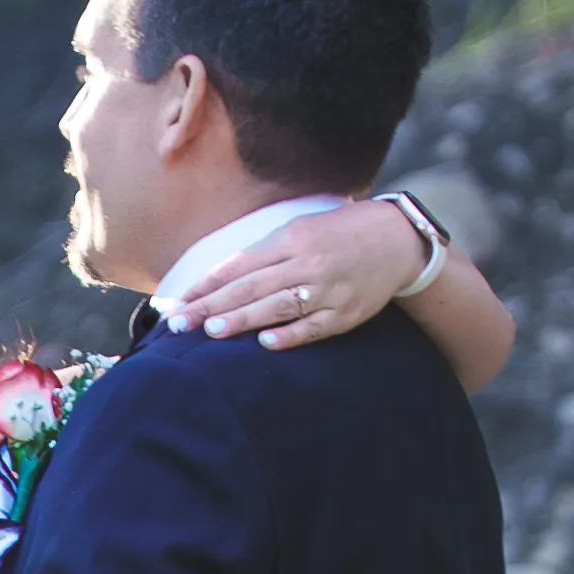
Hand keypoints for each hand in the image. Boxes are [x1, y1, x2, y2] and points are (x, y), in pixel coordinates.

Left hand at [173, 192, 423, 349]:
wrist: (396, 238)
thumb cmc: (339, 233)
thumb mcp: (300, 229)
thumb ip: (264, 251)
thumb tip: (221, 275)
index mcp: (290, 239)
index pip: (239, 265)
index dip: (206, 285)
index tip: (178, 302)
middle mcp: (306, 263)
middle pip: (251, 287)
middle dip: (212, 305)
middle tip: (179, 323)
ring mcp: (327, 289)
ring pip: (278, 306)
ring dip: (243, 319)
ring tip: (212, 330)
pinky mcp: (347, 312)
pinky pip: (315, 327)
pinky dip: (291, 335)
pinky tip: (266, 344)